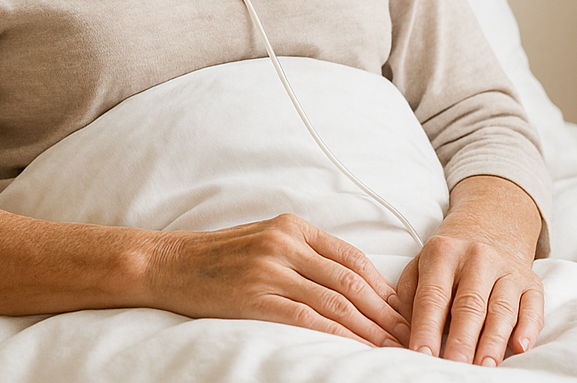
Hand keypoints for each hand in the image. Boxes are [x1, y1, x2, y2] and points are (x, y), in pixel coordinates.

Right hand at [147, 213, 409, 347]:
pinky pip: (307, 319)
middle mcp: (284, 243)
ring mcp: (269, 270)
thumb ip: (302, 253)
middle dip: (385, 313)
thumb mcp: (263, 239)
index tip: (403, 312)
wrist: (168, 263)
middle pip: (351, 282)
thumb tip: (349, 283)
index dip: (384, 288)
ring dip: (369, 329)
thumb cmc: (217, 257)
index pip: (352, 258)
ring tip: (390, 350)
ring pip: (335, 302)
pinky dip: (337, 336)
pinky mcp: (255, 297)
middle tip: (408, 337)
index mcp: (291, 226)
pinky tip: (354, 349)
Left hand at [395, 175, 543, 365]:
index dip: (427, 328)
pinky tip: (519, 348)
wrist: (488, 230)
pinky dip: (527, 329)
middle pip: (469, 306)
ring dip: (492, 342)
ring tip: (483, 367)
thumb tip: (403, 331)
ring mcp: (507, 269)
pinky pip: (532, 308)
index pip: (433, 296)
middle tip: (454, 366)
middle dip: (461, 340)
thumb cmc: (446, 261)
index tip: (421, 354)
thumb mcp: (419, 266)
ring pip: (501, 310)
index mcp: (442, 253)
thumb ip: (408, 296)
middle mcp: (477, 258)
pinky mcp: (531, 282)